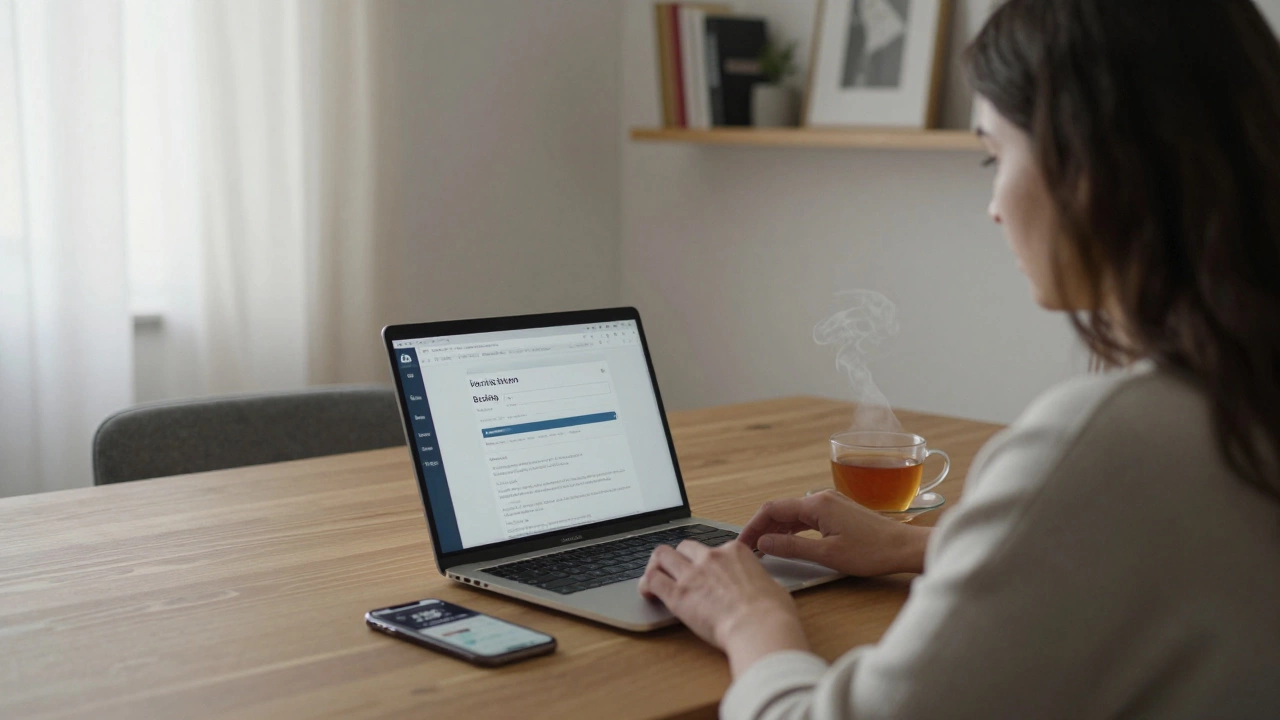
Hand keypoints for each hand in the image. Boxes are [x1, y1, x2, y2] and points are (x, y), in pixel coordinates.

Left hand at [639, 539, 808, 675]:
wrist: (760, 627)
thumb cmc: (772, 612)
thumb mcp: (773, 586)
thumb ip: (758, 581)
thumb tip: (761, 587)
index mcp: (735, 552)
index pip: (713, 547)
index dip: (707, 561)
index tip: (706, 572)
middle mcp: (711, 557)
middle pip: (684, 547)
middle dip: (679, 558)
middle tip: (677, 572)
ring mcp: (692, 574)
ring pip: (662, 555)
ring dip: (658, 565)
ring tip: (656, 577)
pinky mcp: (678, 594)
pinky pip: (653, 580)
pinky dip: (647, 584)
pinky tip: (648, 593)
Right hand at [737, 490, 930, 576]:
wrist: (904, 548)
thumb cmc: (872, 552)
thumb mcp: (828, 554)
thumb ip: (792, 548)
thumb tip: (764, 543)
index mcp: (816, 504)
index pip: (772, 509)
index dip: (754, 526)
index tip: (743, 543)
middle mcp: (821, 498)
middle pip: (781, 509)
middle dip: (762, 527)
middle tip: (749, 548)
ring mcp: (831, 503)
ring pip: (793, 513)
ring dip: (776, 529)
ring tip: (763, 548)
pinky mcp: (838, 512)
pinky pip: (807, 517)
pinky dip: (792, 529)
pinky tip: (787, 542)